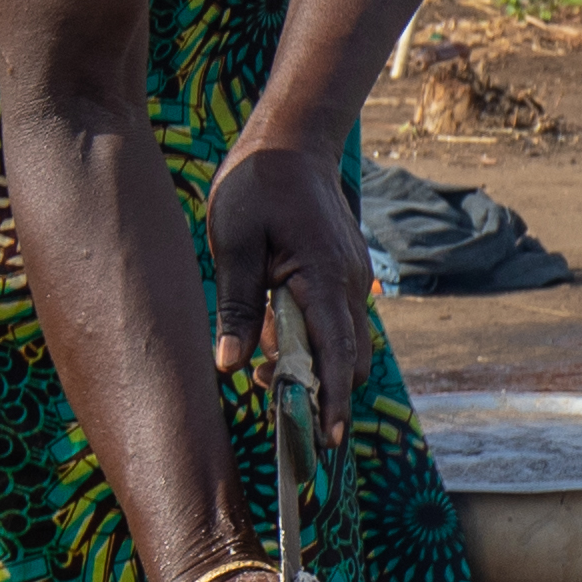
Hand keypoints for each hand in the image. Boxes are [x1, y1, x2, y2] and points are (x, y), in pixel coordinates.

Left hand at [201, 136, 376, 395]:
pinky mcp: (343, 274)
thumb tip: (230, 364)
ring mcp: (352, 279)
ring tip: (267, 376)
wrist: (293, 141)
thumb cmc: (257, 184)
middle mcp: (350, 284)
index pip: (336, 355)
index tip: (326, 441)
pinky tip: (277, 339)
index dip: (332, 401)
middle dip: (324, 393)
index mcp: (325, 278)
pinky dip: (315, 344)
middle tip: (280, 409)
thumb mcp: (234, 243)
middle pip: (350, 360)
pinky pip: (336, 322)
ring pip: (345, 344)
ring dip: (316, 368)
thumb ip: (237, 306)